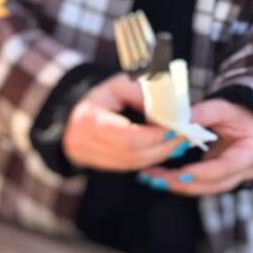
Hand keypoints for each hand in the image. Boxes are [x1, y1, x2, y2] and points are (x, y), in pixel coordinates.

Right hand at [63, 74, 186, 170]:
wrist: (70, 112)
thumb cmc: (98, 97)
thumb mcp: (118, 86)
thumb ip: (141, 94)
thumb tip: (167, 109)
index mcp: (89, 119)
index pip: (128, 137)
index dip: (155, 136)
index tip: (175, 129)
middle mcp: (83, 142)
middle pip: (131, 154)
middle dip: (161, 148)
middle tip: (182, 139)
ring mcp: (86, 156)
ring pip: (130, 164)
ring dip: (156, 156)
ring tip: (174, 144)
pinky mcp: (93, 164)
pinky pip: (125, 167)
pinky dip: (145, 160)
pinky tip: (159, 151)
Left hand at [140, 99, 252, 195]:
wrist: (248, 119)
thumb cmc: (237, 111)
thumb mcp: (222, 108)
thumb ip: (201, 114)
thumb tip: (175, 122)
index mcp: (252, 151)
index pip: (226, 167)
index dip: (203, 173)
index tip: (180, 174)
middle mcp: (246, 170)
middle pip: (214, 184)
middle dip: (182, 183)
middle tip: (155, 178)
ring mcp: (234, 178)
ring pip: (204, 189)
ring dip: (176, 185)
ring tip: (151, 178)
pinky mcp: (220, 179)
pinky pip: (199, 185)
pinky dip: (179, 182)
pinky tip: (158, 177)